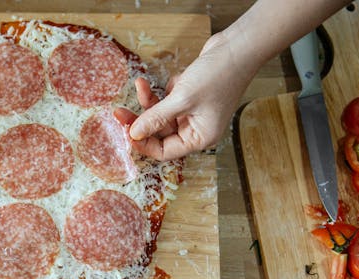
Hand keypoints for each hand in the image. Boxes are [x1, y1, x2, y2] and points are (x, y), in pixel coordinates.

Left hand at [121, 33, 258, 160]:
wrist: (239, 46)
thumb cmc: (219, 75)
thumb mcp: (182, 99)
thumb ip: (155, 118)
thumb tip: (133, 134)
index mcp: (200, 138)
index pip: (165, 151)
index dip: (144, 144)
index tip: (126, 132)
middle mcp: (197, 129)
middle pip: (159, 133)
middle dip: (141, 119)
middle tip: (119, 111)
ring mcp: (194, 113)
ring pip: (161, 115)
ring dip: (150, 101)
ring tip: (140, 84)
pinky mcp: (191, 97)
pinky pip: (168, 100)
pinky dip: (165, 91)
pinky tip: (176, 78)